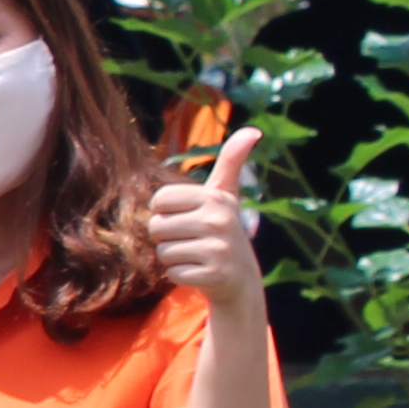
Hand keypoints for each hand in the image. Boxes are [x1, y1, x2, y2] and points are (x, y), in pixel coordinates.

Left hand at [149, 127, 265, 320]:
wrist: (241, 278)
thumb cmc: (222, 231)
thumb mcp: (226, 195)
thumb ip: (231, 161)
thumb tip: (252, 130)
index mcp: (215, 197)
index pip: (158, 201)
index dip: (164, 213)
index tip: (187, 218)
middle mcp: (219, 220)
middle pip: (156, 227)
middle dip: (167, 238)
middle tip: (193, 241)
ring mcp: (219, 249)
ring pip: (162, 252)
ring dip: (173, 258)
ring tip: (197, 256)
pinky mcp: (214, 276)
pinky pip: (172, 274)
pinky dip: (180, 276)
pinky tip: (201, 272)